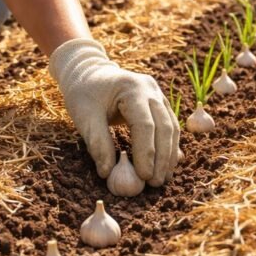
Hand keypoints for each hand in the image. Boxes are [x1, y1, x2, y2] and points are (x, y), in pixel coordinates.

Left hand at [49, 38, 178, 185]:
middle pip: (164, 127)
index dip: (146, 152)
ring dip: (169, 155)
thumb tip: (107, 173)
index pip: (144, 124)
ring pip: (171, 128)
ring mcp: (158, 95)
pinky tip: (166, 166)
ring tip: (162, 180)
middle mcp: (151, 89)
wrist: (90, 72)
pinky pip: (169, 126)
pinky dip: (168, 147)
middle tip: (155, 184)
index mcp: (132, 88)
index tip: (143, 177)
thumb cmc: (84, 93)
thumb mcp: (84, 116)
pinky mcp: (159, 103)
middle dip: (162, 157)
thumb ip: (97, 142)